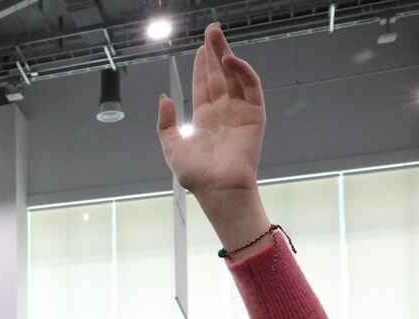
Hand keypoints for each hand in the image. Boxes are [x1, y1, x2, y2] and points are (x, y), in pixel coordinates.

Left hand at [157, 24, 270, 245]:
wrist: (218, 188)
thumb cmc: (195, 174)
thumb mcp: (171, 147)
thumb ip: (166, 123)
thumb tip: (164, 97)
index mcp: (205, 119)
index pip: (204, 86)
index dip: (202, 66)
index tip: (200, 47)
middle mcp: (223, 112)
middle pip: (219, 75)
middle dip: (214, 52)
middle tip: (211, 30)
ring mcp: (240, 112)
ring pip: (234, 75)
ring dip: (226, 54)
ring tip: (216, 35)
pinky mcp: (255, 114)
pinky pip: (250, 86)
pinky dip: (241, 70)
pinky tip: (228, 59)